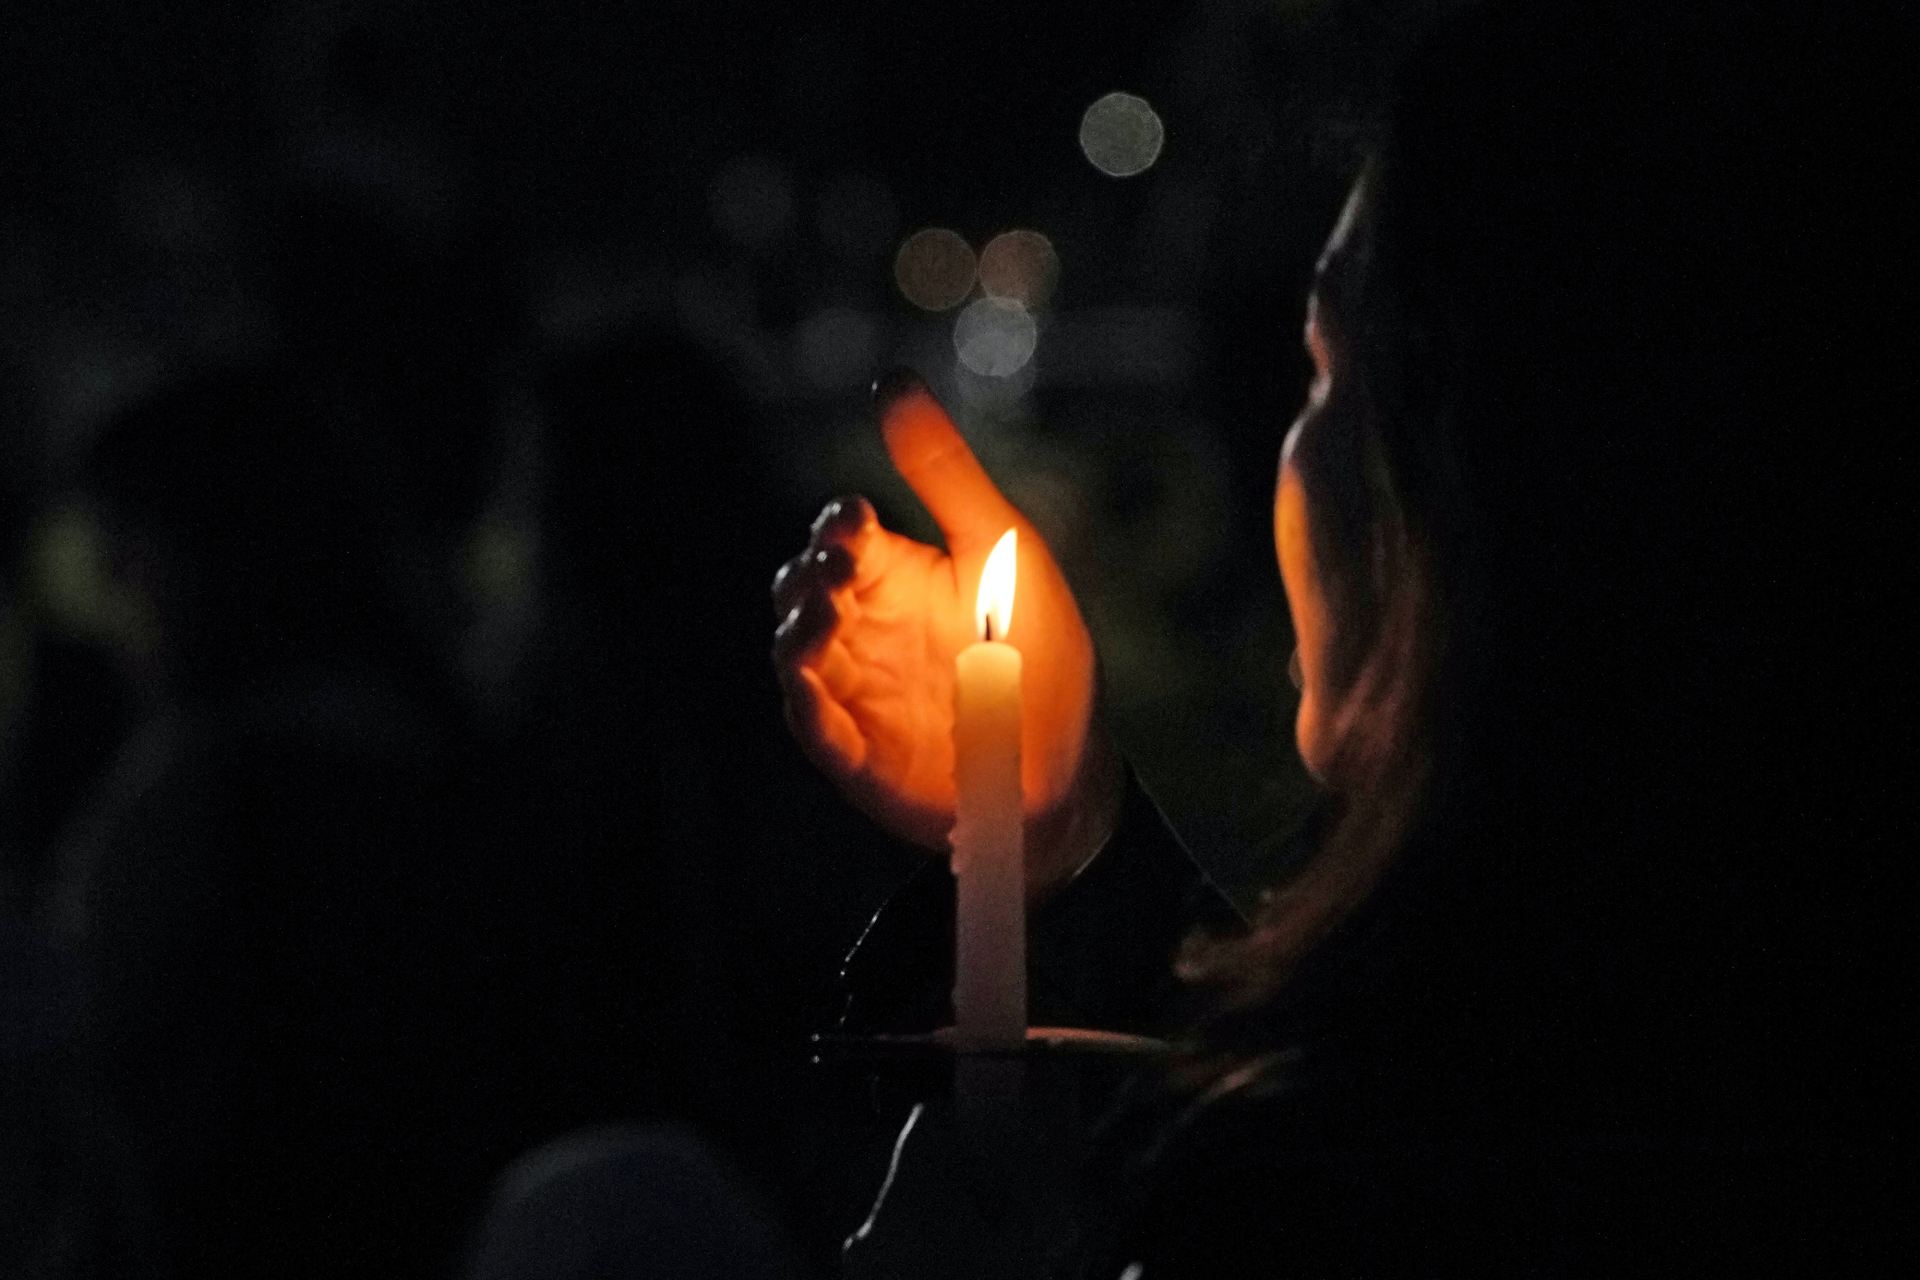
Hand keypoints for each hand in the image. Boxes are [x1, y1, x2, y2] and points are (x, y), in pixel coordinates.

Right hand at [772, 372, 1120, 897]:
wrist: (1067, 760)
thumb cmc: (1038, 648)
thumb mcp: (1001, 546)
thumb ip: (942, 470)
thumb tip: (891, 379)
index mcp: (894, 572)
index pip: (839, 533)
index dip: (838, 524)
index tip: (857, 520)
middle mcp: (863, 626)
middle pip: (800, 587)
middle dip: (810, 575)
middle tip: (839, 569)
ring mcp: (853, 689)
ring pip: (794, 652)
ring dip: (798, 632)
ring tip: (822, 619)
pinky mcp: (855, 752)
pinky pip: (813, 725)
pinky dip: (806, 705)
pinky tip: (813, 687)